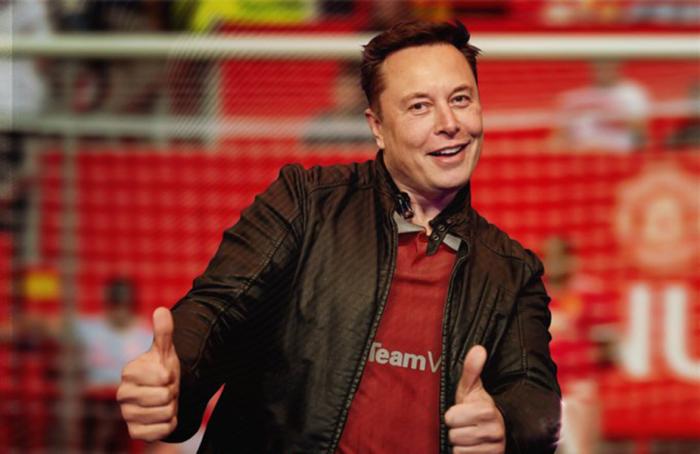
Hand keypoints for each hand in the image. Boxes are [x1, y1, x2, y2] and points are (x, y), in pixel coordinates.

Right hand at [117, 307, 179, 440]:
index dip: (171, 376)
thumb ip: (163, 332)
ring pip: (166, 413)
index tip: (164, 374)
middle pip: (165, 397)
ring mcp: (127, 415)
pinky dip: (169, 424)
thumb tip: (161, 310)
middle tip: (165, 389)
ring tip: (163, 401)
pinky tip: (162, 416)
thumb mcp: (164, 351)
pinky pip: (163, 430)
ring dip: (172, 408)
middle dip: (172, 393)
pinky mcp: (135, 432)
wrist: (161, 395)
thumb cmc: (161, 370)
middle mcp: (122, 394)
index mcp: (129, 372)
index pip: (163, 377)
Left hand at [445, 345, 505, 453]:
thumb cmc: (478, 408)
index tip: (461, 412)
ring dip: (460, 443)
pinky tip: (472, 446)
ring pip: (458, 449)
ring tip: (469, 435)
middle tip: (465, 424)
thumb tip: (478, 348)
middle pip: (453, 435)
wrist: (497, 430)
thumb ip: (472, 369)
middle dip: (456, 429)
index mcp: (486, 410)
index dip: (452, 415)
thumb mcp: (472, 388)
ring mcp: (494, 448)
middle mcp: (494, 430)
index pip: (450, 418)